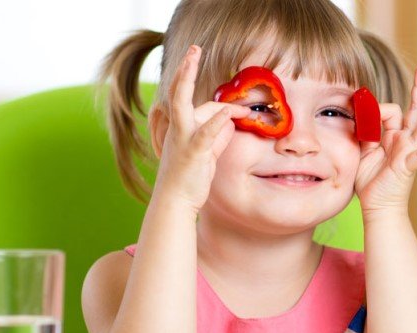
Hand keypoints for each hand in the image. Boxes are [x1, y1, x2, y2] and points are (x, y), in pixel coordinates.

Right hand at [154, 45, 250, 211]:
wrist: (175, 200)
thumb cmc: (189, 176)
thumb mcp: (206, 153)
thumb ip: (217, 135)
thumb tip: (230, 121)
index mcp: (181, 128)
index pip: (201, 107)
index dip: (224, 107)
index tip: (241, 111)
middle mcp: (178, 129)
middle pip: (181, 93)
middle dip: (186, 69)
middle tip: (194, 48)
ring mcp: (182, 139)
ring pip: (182, 103)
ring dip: (187, 78)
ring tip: (193, 56)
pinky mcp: (193, 153)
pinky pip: (204, 133)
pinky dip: (217, 122)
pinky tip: (229, 112)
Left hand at [354, 65, 416, 214]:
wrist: (376, 206)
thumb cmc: (371, 180)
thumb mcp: (364, 151)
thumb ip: (366, 133)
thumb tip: (364, 113)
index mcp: (394, 136)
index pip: (392, 111)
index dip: (378, 108)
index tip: (362, 111)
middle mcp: (405, 141)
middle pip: (416, 110)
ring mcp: (409, 152)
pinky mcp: (408, 167)